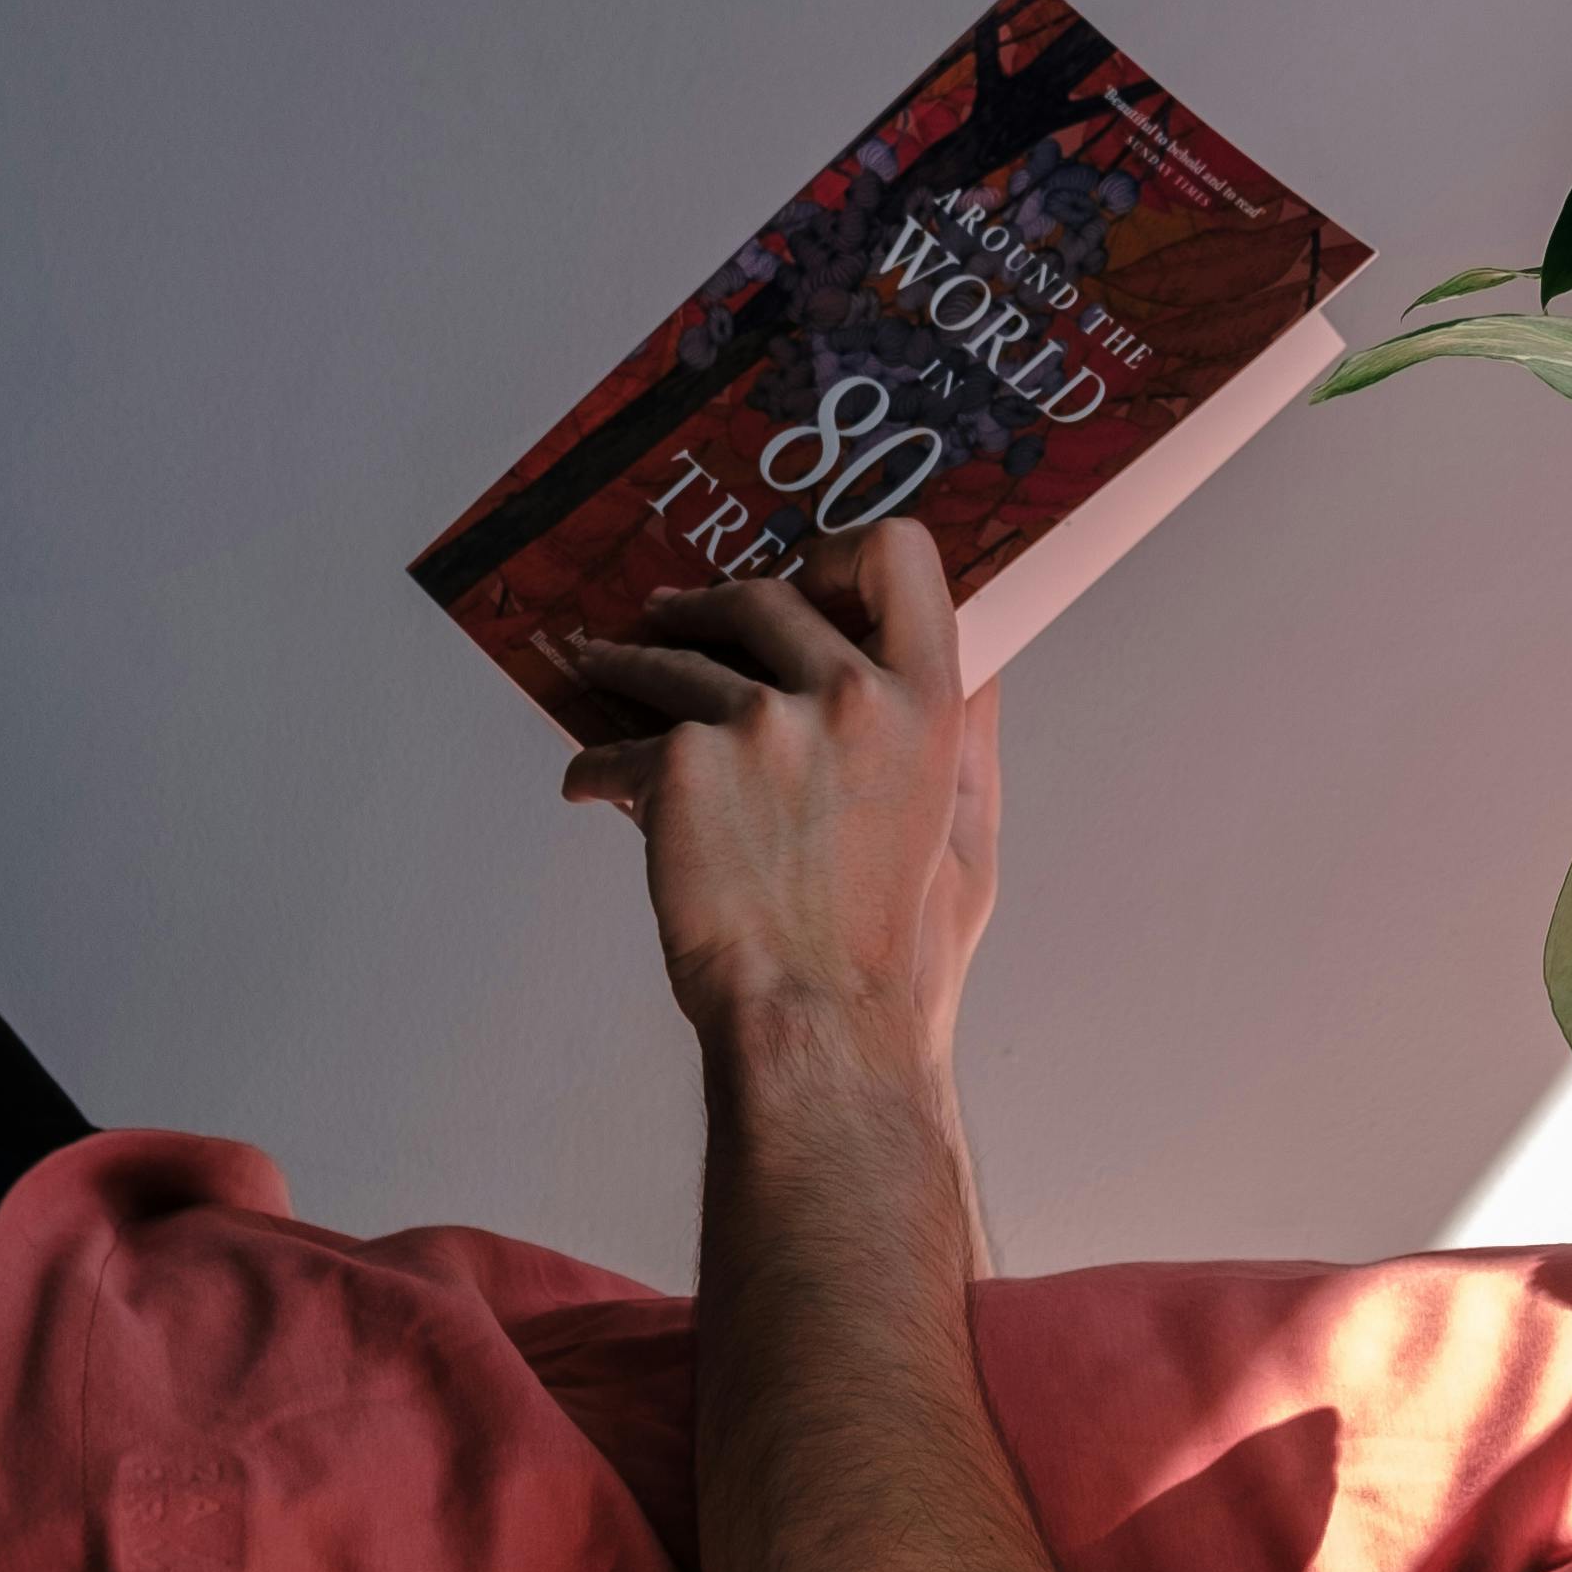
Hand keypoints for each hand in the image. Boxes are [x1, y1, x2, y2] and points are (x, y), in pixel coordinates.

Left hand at [559, 521, 1002, 1055]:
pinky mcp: (680, 766)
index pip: (901, 558)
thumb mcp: (969, 839)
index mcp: (929, 703)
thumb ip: (970, 743)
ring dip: (626, 667)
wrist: (815, 1024)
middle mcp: (848, 694)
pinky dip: (597, 772)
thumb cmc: (897, 955)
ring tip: (599, 670)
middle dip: (706, 604)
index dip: (846, 546)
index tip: (805, 566)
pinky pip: (618, 750)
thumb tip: (981, 667)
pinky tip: (590, 791)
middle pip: (764, 597)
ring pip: (670, 663)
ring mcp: (760, 724)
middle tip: (668, 616)